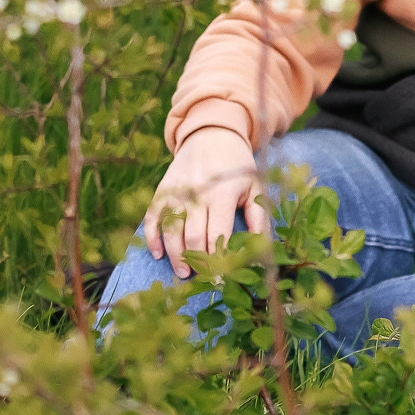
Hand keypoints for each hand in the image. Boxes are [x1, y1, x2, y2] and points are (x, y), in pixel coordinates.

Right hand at [142, 121, 266, 278]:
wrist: (212, 135)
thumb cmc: (239, 167)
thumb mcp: (256, 188)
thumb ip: (259, 219)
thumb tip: (262, 250)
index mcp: (224, 194)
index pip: (217, 234)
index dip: (218, 259)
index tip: (221, 277)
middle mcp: (197, 193)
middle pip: (192, 236)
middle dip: (197, 261)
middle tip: (204, 279)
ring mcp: (176, 192)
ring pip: (170, 230)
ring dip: (175, 255)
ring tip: (184, 273)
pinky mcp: (162, 190)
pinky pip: (151, 217)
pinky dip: (152, 237)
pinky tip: (157, 254)